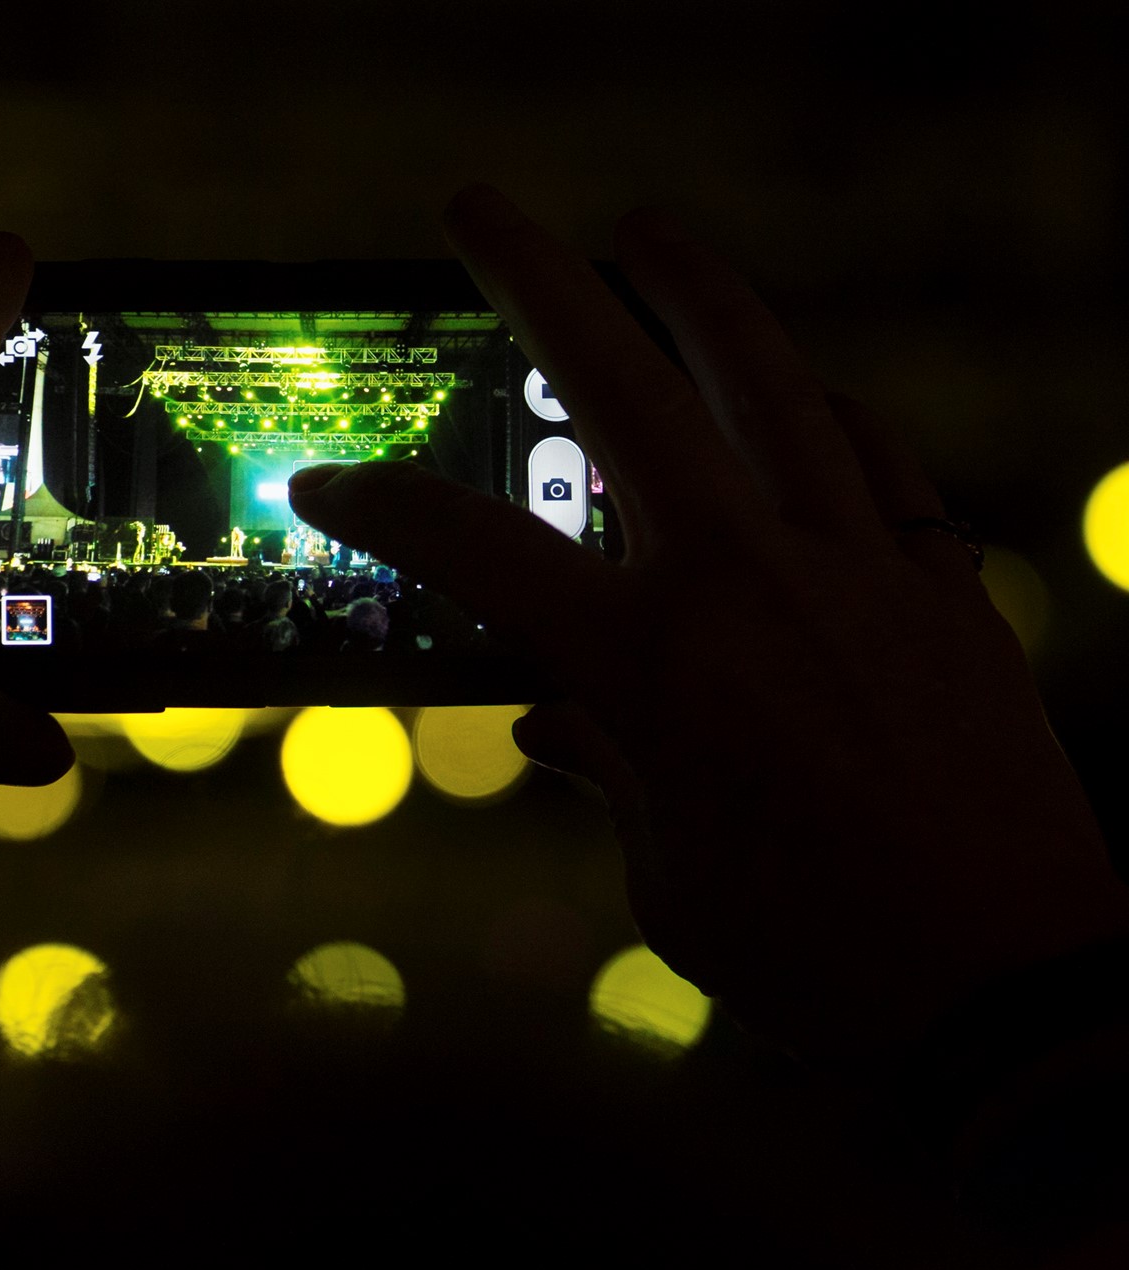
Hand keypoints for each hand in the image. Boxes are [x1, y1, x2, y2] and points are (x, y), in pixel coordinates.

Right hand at [290, 188, 1128, 1072]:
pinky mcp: (943, 589)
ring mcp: (857, 571)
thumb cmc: (817, 957)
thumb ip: (610, 775)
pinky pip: (876, 460)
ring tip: (647, 230)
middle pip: (625, 395)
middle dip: (539, 283)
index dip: (387, 508)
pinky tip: (799, 392)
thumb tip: (559, 726)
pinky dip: (826, 410)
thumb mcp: (671, 877)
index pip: (481, 552)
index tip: (325, 485)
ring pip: (768, 388)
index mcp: (653, 669)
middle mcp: (748, 588)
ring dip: (698, 295)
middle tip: (481, 209)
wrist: (1013, 990)